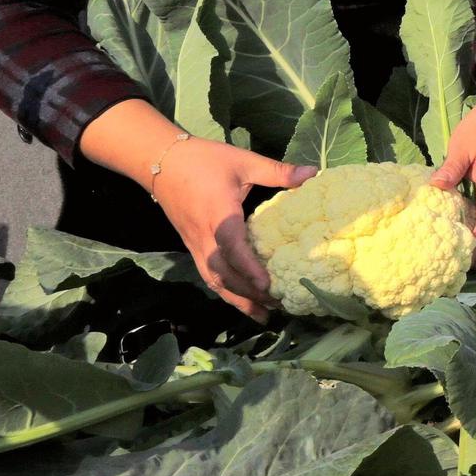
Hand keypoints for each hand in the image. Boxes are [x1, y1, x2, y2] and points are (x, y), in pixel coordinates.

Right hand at [151, 137, 314, 322]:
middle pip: (224, 273)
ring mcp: (195, 245)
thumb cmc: (204, 160)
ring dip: (238, 299)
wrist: (160, 161)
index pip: (232, 247)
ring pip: (214, 280)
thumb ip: (279, 171)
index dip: (249, 268)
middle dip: (249, 293)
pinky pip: (208, 275)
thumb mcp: (244, 161)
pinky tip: (242, 301)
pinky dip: (226, 292)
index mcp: (218, 215)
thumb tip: (315, 173)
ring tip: (265, 315)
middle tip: (279, 306)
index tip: (268, 285)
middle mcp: (204, 237)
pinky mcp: (192, 247)